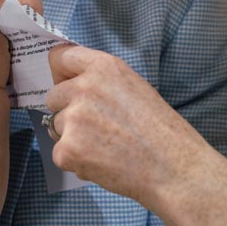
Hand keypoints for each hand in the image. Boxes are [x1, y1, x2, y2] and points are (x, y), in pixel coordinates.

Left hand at [46, 44, 211, 209]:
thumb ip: (101, 81)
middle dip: (68, 110)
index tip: (68, 84)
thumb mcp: (134, 86)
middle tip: (97, 126)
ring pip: (57, 126)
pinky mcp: (68, 150)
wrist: (174, 168)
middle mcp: (84, 88)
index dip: (62, 73)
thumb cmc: (161, 130)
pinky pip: (59, 153)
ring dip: (73, 138)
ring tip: (106, 147)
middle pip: (53, 96)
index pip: (59, 57)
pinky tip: (103, 162)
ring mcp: (73, 119)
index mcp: (103, 67)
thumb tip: (72, 86)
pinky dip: (76, 161)